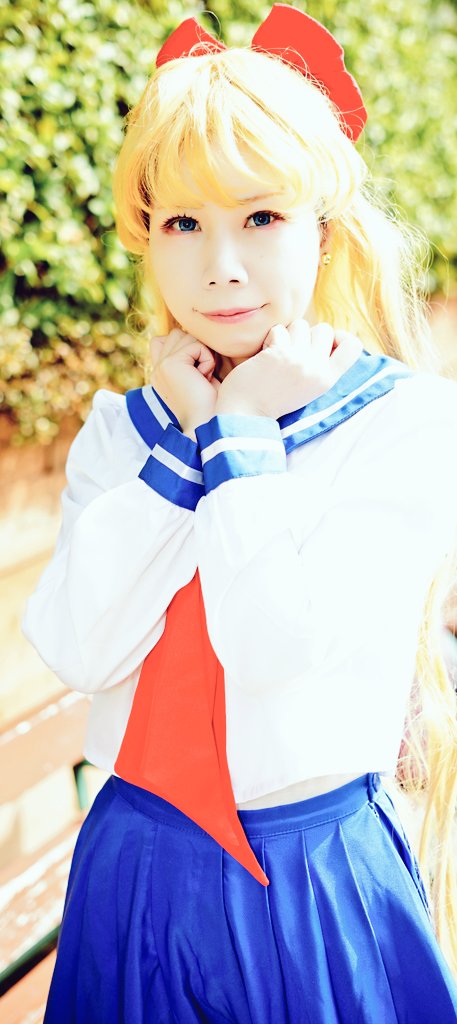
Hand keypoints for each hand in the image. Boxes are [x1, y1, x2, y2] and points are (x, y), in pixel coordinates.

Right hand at [149, 328, 221, 435]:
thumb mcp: (198, 375)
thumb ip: (190, 355)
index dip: (186, 346)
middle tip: (203, 375)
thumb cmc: (212, 404)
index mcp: (160, 372)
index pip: (165, 339)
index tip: (198, 372)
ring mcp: (161, 366)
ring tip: (204, 377)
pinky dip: (208, 360)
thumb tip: (194, 333)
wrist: (208, 425)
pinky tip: (205, 378)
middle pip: (178, 334)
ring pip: (187, 336)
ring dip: (203, 354)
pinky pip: (196, 345)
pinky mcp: (170, 364)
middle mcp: (156, 368)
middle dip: (197, 348)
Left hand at [214, 321, 363, 419]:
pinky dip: (270, 339)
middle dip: (308, 334)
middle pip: (325, 329)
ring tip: (279, 353)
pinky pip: (279, 329)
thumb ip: (320, 367)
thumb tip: (329, 337)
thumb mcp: (308, 390)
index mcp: (327, 381)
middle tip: (294, 351)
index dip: (341, 337)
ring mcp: (297, 360)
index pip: (354, 347)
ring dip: (288, 334)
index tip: (326, 344)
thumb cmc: (274, 401)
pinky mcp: (278, 354)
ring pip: (301, 325)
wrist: (246, 415)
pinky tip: (265, 355)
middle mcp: (316, 369)